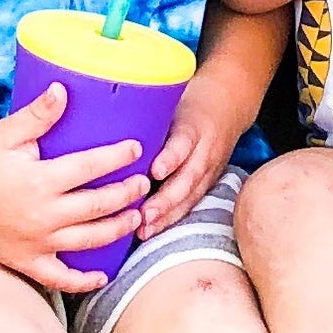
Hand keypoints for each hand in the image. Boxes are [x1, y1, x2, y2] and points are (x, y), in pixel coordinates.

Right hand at [0, 81, 152, 289]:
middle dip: (126, 195)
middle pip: (97, 207)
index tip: (137, 148)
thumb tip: (63, 89)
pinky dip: (83, 281)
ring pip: (87, 241)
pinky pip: (60, 279)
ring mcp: (37, 243)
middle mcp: (43, 215)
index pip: (89, 167)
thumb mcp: (6, 133)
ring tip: (136, 218)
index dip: (117, 157)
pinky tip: (102, 275)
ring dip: (116, 230)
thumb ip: (38, 114)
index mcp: (40, 181)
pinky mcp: (27, 262)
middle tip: (144, 183)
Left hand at [138, 66, 253, 237]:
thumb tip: (103, 127)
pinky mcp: (210, 182)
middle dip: (165, 200)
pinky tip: (155, 230)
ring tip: (145, 231)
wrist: (229, 103)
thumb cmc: (189, 102)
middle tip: (143, 216)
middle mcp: (206, 150)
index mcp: (194, 125)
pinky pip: (192, 203)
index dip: (171, 158)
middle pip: (187, 178)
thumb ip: (147, 119)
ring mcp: (211, 169)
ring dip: (168, 216)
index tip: (155, 171)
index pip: (184, 142)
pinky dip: (174, 218)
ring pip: (191, 196)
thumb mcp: (172, 101)